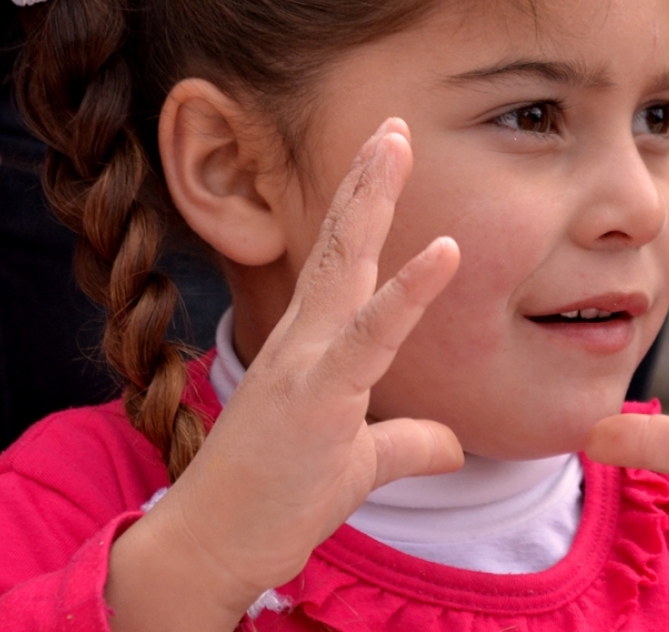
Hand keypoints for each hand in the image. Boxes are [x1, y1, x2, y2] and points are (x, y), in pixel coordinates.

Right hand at [107, 119, 462, 630]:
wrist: (213, 546)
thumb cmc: (279, 497)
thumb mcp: (358, 462)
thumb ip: (408, 441)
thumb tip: (454, 444)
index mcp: (312, 343)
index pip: (342, 259)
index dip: (366, 203)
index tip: (386, 152)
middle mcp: (305, 338)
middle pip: (342, 241)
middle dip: (368, 177)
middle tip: (393, 122)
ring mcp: (306, 361)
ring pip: (346, 265)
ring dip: (373, 198)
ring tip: (396, 141)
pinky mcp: (316, 397)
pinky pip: (371, 336)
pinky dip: (409, 291)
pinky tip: (445, 251)